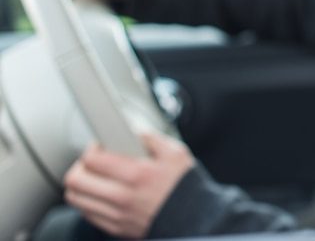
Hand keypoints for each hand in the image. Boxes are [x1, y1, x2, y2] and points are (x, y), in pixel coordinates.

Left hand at [64, 133, 194, 239]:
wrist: (195, 218)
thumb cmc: (185, 184)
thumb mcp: (175, 152)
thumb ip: (150, 138)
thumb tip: (130, 129)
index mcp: (137, 173)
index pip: (92, 159)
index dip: (92, 148)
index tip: (101, 146)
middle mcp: (122, 196)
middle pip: (76, 180)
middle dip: (80, 166)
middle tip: (94, 162)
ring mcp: (117, 215)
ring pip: (76, 198)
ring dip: (81, 184)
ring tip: (95, 177)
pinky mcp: (116, 228)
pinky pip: (86, 213)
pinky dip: (89, 201)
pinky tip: (103, 193)